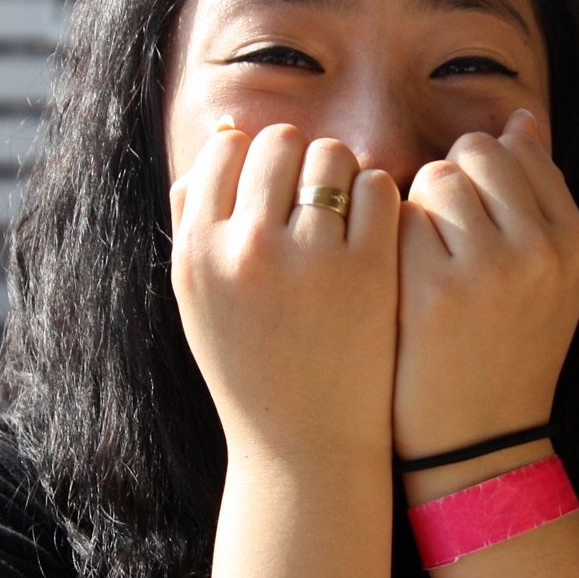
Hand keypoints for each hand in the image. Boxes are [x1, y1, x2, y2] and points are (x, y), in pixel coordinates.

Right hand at [171, 121, 399, 471]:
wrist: (305, 447)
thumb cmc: (251, 366)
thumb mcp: (199, 298)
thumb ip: (197, 215)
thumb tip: (228, 130)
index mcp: (199, 252)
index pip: (228, 148)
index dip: (255, 156)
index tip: (273, 185)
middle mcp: (248, 249)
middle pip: (282, 142)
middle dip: (301, 159)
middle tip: (314, 197)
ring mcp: (311, 258)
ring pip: (333, 156)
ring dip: (344, 174)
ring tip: (344, 215)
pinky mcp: (370, 270)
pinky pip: (380, 188)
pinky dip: (381, 200)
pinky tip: (377, 232)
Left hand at [393, 110, 578, 465]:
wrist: (478, 446)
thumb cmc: (502, 351)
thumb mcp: (546, 276)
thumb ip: (536, 195)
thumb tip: (521, 116)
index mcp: (576, 241)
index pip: (518, 150)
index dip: (480, 180)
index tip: (471, 229)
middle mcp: (543, 249)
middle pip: (474, 153)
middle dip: (448, 184)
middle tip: (440, 244)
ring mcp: (492, 268)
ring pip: (435, 177)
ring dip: (416, 210)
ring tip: (422, 266)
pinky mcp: (437, 290)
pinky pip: (400, 216)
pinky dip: (390, 242)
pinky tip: (399, 285)